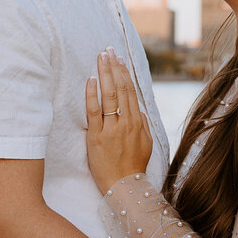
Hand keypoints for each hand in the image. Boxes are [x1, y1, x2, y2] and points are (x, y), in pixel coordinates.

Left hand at [85, 49, 152, 192]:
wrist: (124, 187)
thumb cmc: (133, 167)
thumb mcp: (146, 144)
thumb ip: (143, 124)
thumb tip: (138, 109)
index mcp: (138, 123)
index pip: (130, 92)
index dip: (124, 73)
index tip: (119, 59)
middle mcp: (126, 122)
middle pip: (120, 89)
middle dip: (113, 67)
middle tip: (107, 50)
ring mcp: (111, 129)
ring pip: (109, 96)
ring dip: (105, 74)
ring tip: (100, 58)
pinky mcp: (97, 137)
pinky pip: (94, 112)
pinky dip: (92, 94)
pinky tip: (91, 80)